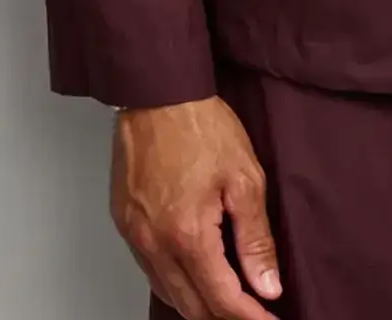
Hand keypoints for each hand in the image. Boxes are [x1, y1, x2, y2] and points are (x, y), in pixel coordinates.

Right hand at [111, 97, 280, 318]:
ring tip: (229, 299)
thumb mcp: (245, 180)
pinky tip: (195, 275)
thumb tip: (267, 285)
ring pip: (168, 293)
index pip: (223, 299)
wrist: (156, 93)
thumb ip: (256, 240)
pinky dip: (175, 283)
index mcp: (187, 234)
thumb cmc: (199, 128)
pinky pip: (150, 270)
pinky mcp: (124, 222)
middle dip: (226, 317)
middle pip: (192, 307)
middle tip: (254, 314)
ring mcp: (134, 234)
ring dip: (199, 304)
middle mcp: (154, 242)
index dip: (251, 318)